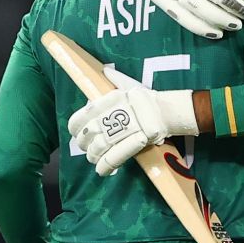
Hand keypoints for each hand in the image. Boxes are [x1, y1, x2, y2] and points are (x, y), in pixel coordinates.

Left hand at [66, 70, 199, 177]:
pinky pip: (114, 157)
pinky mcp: (136, 142)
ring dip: (93, 156)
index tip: (75, 132)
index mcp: (112, 98)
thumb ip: (117, 80)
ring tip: (94, 159)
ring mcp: (126, 128)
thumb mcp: (131, 86)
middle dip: (83, 143)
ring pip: (99, 147)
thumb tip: (106, 71)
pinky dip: (105, 166)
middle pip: (89, 132)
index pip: (84, 114)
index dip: (75, 126)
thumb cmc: (148, 99)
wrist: (167, 110)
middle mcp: (115, 112)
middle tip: (86, 148)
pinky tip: (102, 171)